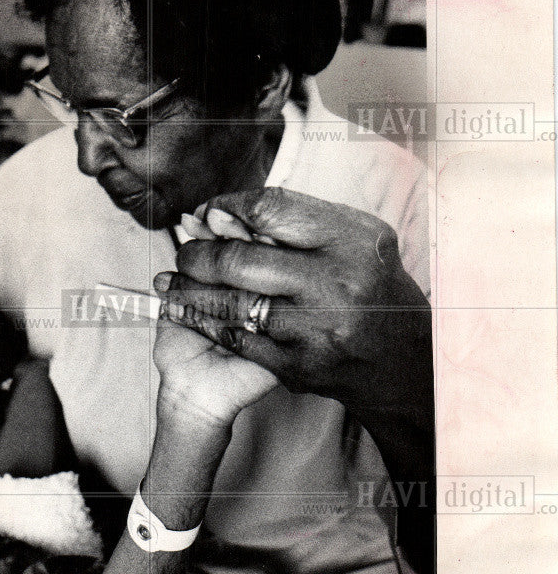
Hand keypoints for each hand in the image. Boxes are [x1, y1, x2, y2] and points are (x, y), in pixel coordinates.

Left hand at [155, 188, 432, 433]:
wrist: (401, 358)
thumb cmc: (368, 284)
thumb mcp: (351, 237)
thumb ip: (293, 220)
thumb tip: (216, 214)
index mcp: (351, 240)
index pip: (269, 209)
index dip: (227, 208)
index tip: (206, 213)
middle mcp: (336, 283)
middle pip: (240, 260)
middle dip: (199, 254)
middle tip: (184, 252)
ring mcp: (317, 329)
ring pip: (231, 304)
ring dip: (192, 292)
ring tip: (172, 283)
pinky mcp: (300, 365)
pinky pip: (239, 340)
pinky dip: (210, 325)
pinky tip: (194, 315)